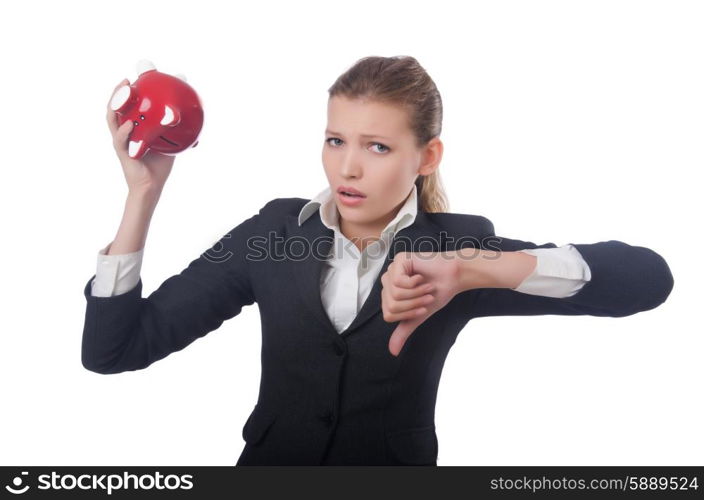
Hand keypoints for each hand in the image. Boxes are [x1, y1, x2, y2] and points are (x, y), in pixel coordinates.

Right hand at [106, 78, 174, 195]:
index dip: (130, 93)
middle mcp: (124, 133)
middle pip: (116, 109)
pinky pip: (121, 140)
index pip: (130, 108)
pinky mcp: (123, 153)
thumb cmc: (159, 167)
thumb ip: (176, 132)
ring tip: (124, 92)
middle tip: (127, 80)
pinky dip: (125, 131)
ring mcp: (122, 142)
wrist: (152, 187)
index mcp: (134, 129)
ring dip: (116, 104)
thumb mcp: (170, 144)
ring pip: (113, 119)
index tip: (137, 77)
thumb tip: (195, 119)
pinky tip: (131, 124)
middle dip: (118, 93)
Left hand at [380, 251, 463, 356]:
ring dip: (416, 295)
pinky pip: (399, 282)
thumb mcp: (418, 315)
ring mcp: (392, 269)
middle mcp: (388, 280)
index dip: (408, 314)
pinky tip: (422, 277)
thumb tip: (392, 352)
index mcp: (389, 293)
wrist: (454, 277)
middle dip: (413, 305)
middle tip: (427, 297)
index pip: (388, 314)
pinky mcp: (399, 260)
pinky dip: (415, 285)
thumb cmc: (438, 292)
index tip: (423, 307)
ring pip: (395, 294)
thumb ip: (404, 330)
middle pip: (391, 305)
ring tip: (427, 288)